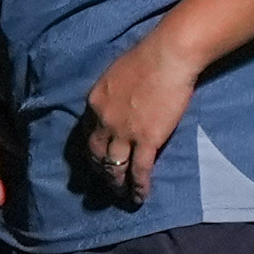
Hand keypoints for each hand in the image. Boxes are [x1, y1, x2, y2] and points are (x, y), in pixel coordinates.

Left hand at [71, 31, 198, 205]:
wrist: (167, 56)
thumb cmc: (147, 57)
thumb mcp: (116, 75)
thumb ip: (112, 94)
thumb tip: (117, 102)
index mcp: (94, 103)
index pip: (87, 134)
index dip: (91, 149)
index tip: (96, 158)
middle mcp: (104, 122)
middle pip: (96, 155)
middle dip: (100, 171)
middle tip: (105, 182)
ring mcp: (124, 133)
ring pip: (114, 167)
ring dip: (116, 184)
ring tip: (121, 195)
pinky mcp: (147, 141)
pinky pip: (139, 171)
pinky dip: (138, 187)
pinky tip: (139, 197)